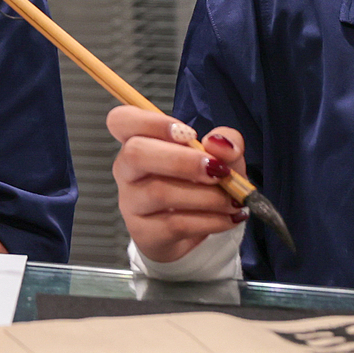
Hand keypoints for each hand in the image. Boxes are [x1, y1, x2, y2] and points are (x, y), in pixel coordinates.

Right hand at [108, 106, 248, 262]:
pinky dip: (210, 220)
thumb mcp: (220, 157)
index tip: (188, 134)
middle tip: (217, 171)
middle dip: (182, 160)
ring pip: (159, 192)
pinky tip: (228, 218)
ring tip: (232, 201)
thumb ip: (226, 142)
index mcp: (139, 140)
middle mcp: (127, 169)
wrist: (195, 232)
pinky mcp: (144, 232)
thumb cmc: (201, 184)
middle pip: (136, 153)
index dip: (150, 121)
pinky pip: (175, 224)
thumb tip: (220, 144)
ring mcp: (131, 202)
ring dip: (206, 196)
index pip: (121, 120)